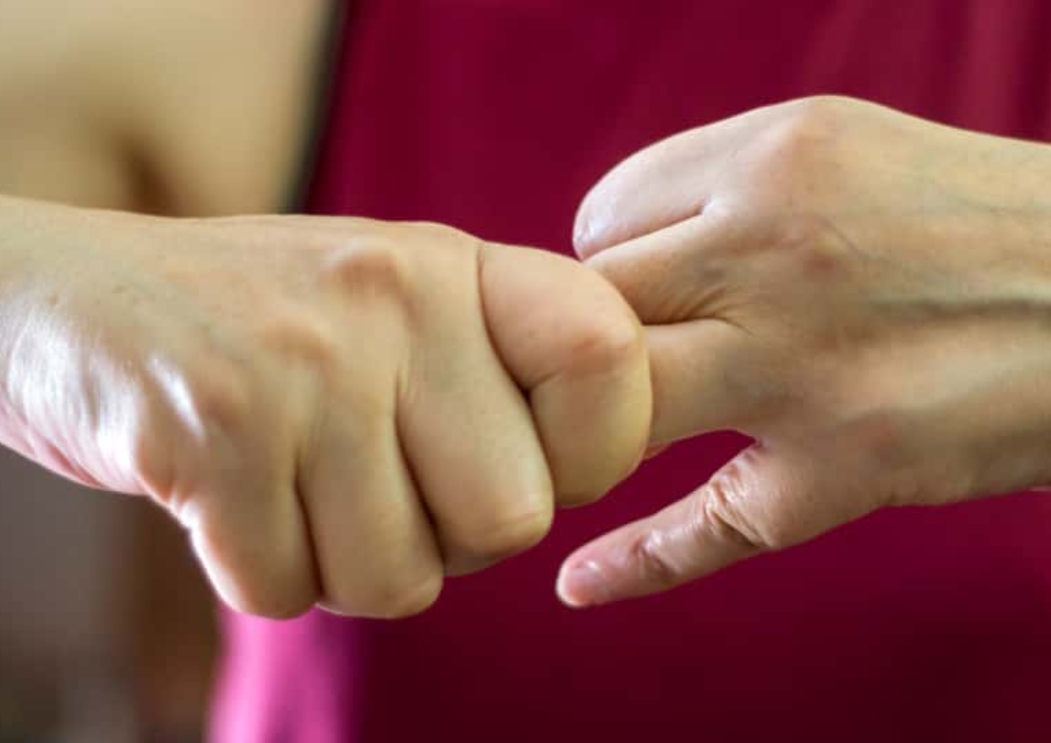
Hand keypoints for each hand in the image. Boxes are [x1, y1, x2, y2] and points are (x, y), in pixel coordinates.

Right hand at [0, 200, 649, 617]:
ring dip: (346, 562)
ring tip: (296, 483)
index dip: (592, 451)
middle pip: (512, 517)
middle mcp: (390, 297)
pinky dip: (263, 571)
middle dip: (450, 539)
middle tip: (377, 484)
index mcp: (454, 265)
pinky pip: (289, 590)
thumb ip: (502, 365)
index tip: (532, 462)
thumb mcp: (397, 299)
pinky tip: (232, 498)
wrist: (68, 296)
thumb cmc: (267, 323)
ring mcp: (301, 365)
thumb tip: (607, 462)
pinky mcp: (212, 436)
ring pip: (400, 578)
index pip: (608, 361)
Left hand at [557, 96, 1050, 606]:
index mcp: (781, 156)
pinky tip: (581, 580)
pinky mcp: (842, 473)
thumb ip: (738, 188)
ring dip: (588, 431)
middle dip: (580, 344)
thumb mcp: (862, 149)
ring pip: (614, 405)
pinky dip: (631, 563)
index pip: (601, 217)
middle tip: (610, 371)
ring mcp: (805, 370)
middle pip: (586, 308)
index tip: (648, 294)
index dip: (612, 263)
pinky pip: (699, 530)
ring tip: (598, 445)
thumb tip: (621, 249)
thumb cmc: (1009, 225)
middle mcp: (777, 253)